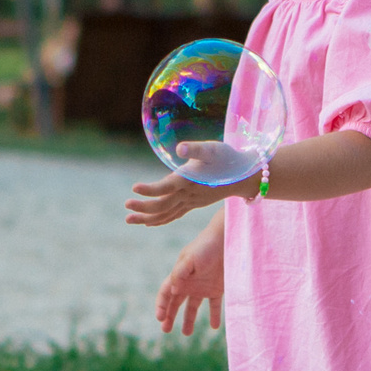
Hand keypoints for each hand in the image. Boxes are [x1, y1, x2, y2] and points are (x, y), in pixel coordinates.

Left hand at [124, 155, 238, 227]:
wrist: (244, 175)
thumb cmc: (227, 157)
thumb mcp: (212, 148)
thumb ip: (195, 149)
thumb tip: (180, 148)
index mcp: (189, 180)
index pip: (166, 187)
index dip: (150, 189)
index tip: (134, 188)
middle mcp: (189, 194)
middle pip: (162, 205)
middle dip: (143, 207)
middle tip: (126, 206)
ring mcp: (191, 201)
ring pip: (166, 214)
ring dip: (146, 217)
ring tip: (128, 219)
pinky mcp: (193, 203)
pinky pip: (173, 215)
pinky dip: (160, 220)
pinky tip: (147, 222)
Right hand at [155, 230, 225, 334]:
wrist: (227, 240)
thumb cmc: (206, 246)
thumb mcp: (190, 259)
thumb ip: (180, 274)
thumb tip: (173, 292)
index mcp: (179, 275)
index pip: (165, 293)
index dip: (161, 305)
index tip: (160, 318)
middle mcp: (189, 283)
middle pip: (175, 302)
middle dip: (169, 316)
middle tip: (165, 329)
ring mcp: (202, 286)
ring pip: (192, 307)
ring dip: (188, 320)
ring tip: (186, 333)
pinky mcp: (217, 288)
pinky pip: (214, 305)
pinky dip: (214, 316)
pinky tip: (215, 327)